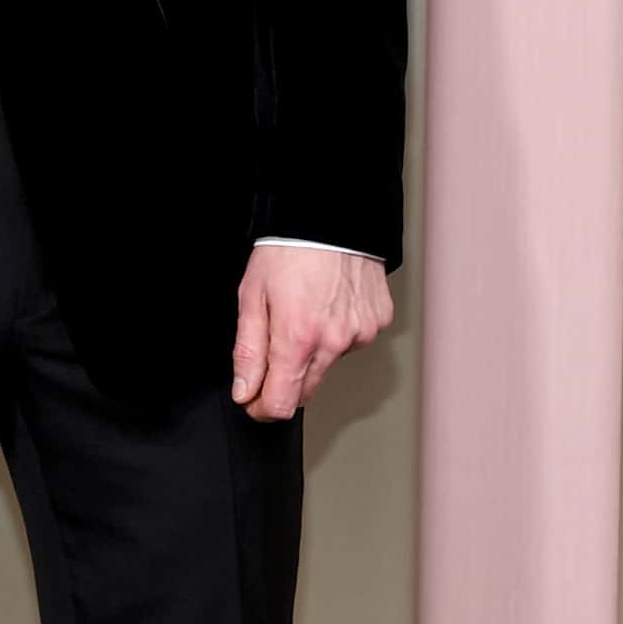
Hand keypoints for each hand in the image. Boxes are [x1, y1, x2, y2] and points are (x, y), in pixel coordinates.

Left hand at [230, 245, 391, 419]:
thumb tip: (245, 391)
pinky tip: (328, 304)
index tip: (253, 398)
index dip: (262, 408)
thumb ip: (248, 351)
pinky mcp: (377, 322)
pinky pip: (351, 342)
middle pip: (306, 391)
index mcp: (298, 338)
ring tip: (304, 311)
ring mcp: (360, 333)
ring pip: (328, 364)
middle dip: (285, 380)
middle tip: (273, 346)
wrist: (332, 215)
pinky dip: (336, 332)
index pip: (282, 405)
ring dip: (312, 352)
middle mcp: (334, 342)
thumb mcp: (252, 297)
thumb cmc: (288, 249)